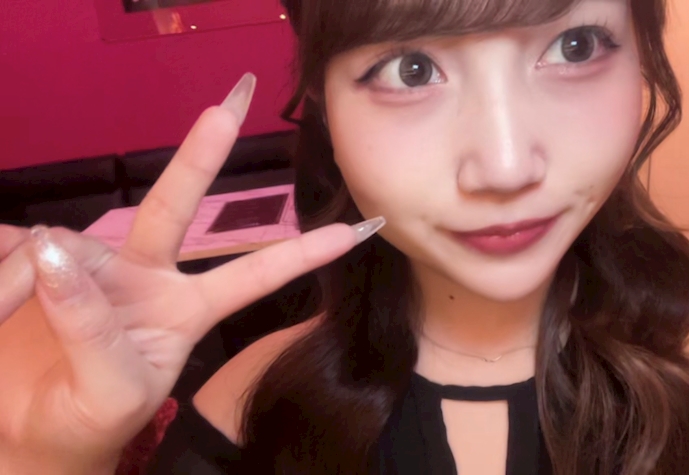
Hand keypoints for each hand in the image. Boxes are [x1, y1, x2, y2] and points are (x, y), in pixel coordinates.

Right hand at [0, 73, 382, 473]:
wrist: (26, 436)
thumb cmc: (87, 417)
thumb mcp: (109, 390)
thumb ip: (94, 329)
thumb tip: (61, 255)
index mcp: (184, 310)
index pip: (253, 276)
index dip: (301, 253)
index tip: (357, 229)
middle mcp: (145, 278)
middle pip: (174, 209)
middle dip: (203, 155)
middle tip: (229, 103)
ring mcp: (93, 268)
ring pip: (68, 247)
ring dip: (34, 284)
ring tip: (7, 319)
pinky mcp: (35, 262)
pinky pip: (16, 249)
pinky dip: (1, 272)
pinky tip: (0, 289)